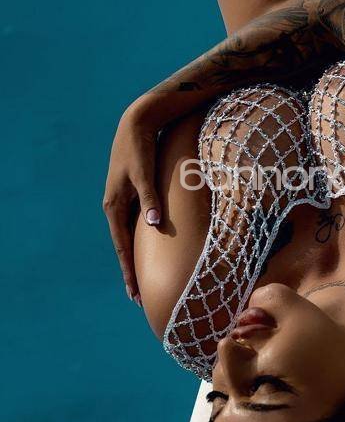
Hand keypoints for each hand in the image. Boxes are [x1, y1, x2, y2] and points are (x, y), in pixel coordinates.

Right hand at [102, 99, 162, 303]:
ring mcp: (123, 201)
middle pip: (124, 246)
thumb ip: (150, 199)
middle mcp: (115, 206)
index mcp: (114, 205)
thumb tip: (154, 225)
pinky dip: (140, 241)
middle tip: (139, 298)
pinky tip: (149, 250)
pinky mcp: (132, 194)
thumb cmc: (140, 148)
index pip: (122, 247)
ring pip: (129, 237)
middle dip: (131, 272)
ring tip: (142, 280)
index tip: (135, 294)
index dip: (129, 271)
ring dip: (135, 258)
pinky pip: (135, 225)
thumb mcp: (144, 173)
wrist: (136, 123)